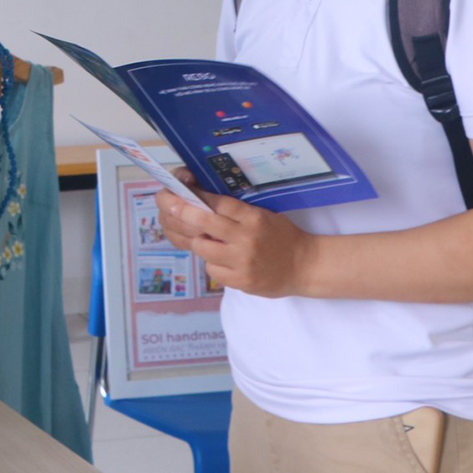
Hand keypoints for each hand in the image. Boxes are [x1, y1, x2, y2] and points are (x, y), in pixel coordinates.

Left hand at [156, 171, 315, 297]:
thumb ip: (237, 213)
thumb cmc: (283, 236)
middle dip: (181, 212)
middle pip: (204, 223)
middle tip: (167, 205)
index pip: (218, 204)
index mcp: (253, 218)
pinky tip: (219, 259)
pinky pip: (212, 270)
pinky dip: (211, 263)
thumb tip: (203, 203)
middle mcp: (246, 239)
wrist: (305, 266)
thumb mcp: (264, 216)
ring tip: (198, 237)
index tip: (179, 190)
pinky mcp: (241, 281)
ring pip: (202, 249)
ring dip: (195, 241)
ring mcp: (242, 262)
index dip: (196, 197)